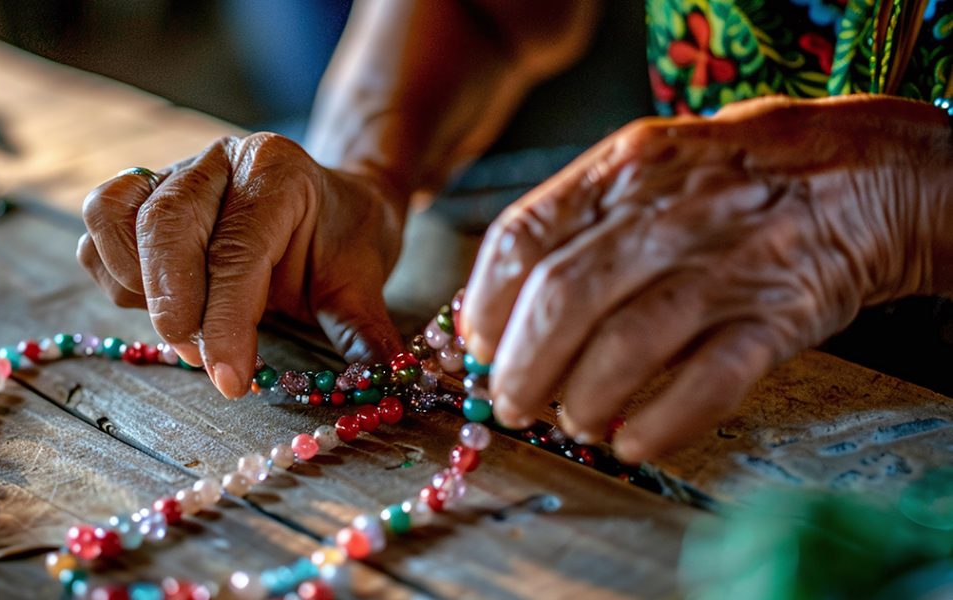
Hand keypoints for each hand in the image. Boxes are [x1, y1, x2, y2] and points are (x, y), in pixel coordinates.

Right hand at [78, 133, 406, 397]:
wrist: (329, 206)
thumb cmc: (342, 243)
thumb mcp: (363, 282)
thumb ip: (364, 330)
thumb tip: (387, 381)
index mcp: (275, 170)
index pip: (236, 249)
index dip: (227, 321)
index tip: (230, 380)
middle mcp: (218, 160)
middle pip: (166, 224)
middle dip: (174, 304)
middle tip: (198, 360)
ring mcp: (173, 171)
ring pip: (115, 214)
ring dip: (136, 285)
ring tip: (182, 329)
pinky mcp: (141, 193)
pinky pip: (100, 227)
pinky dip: (114, 273)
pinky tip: (155, 303)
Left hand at [460, 95, 951, 462]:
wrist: (856, 174)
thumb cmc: (724, 181)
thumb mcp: (642, 167)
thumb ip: (570, 223)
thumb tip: (491, 307)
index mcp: (620, 172)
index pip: (522, 239)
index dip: (487, 305)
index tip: (477, 346)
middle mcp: (665, 216)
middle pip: (564, 300)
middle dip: (522, 366)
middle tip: (511, 402)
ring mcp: (722, 268)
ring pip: (627, 344)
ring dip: (581, 399)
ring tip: (570, 421)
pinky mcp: (775, 319)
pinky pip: (707, 383)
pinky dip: (659, 422)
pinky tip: (629, 441)